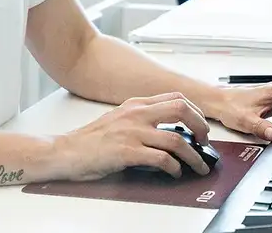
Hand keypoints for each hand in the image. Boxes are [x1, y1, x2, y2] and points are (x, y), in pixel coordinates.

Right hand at [50, 92, 213, 180]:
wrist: (66, 151)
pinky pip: (161, 159)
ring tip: (199, 166)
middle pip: (181, 110)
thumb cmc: (91, 140)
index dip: (195, 111)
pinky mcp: (127, 152)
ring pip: (176, 139)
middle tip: (205, 142)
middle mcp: (136, 114)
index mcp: (136, 104)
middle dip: (200, 126)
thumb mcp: (119, 119)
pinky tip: (175, 173)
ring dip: (193, 155)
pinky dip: (174, 167)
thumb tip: (169, 132)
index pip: (176, 98)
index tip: (201, 126)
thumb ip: (142, 120)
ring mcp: (132, 132)